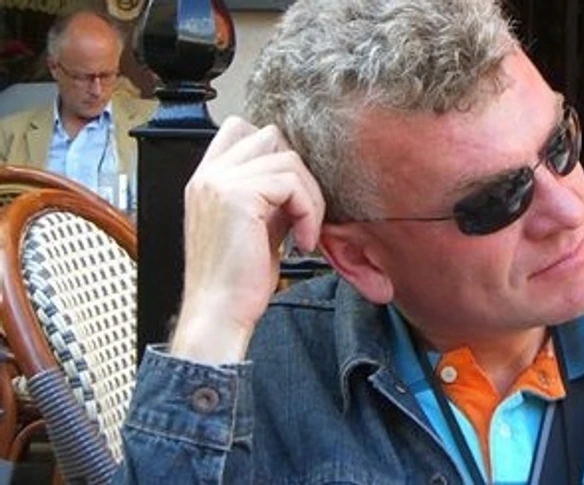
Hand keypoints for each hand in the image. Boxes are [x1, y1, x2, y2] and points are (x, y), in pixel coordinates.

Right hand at [170, 117, 324, 363]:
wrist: (219, 313)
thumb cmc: (237, 280)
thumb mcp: (257, 226)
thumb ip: (271, 196)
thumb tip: (301, 181)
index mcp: (207, 179)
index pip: (241, 129)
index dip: (277, 153)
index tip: (292, 196)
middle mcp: (208, 175)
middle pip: (269, 135)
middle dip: (298, 172)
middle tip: (303, 212)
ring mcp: (218, 182)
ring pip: (287, 158)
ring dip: (309, 196)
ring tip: (305, 232)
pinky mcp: (237, 196)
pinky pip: (291, 183)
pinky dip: (308, 212)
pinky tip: (301, 242)